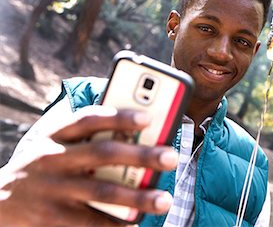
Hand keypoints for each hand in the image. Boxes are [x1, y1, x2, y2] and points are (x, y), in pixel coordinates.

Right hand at [0, 106, 177, 226]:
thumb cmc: (40, 166)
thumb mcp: (53, 144)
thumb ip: (85, 136)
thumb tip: (134, 133)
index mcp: (54, 135)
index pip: (88, 118)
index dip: (118, 116)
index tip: (148, 117)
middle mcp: (51, 159)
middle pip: (103, 154)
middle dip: (140, 155)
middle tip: (171, 157)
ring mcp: (51, 190)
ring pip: (102, 192)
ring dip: (137, 197)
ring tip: (164, 200)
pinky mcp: (51, 218)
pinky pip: (90, 223)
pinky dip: (117, 225)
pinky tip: (137, 225)